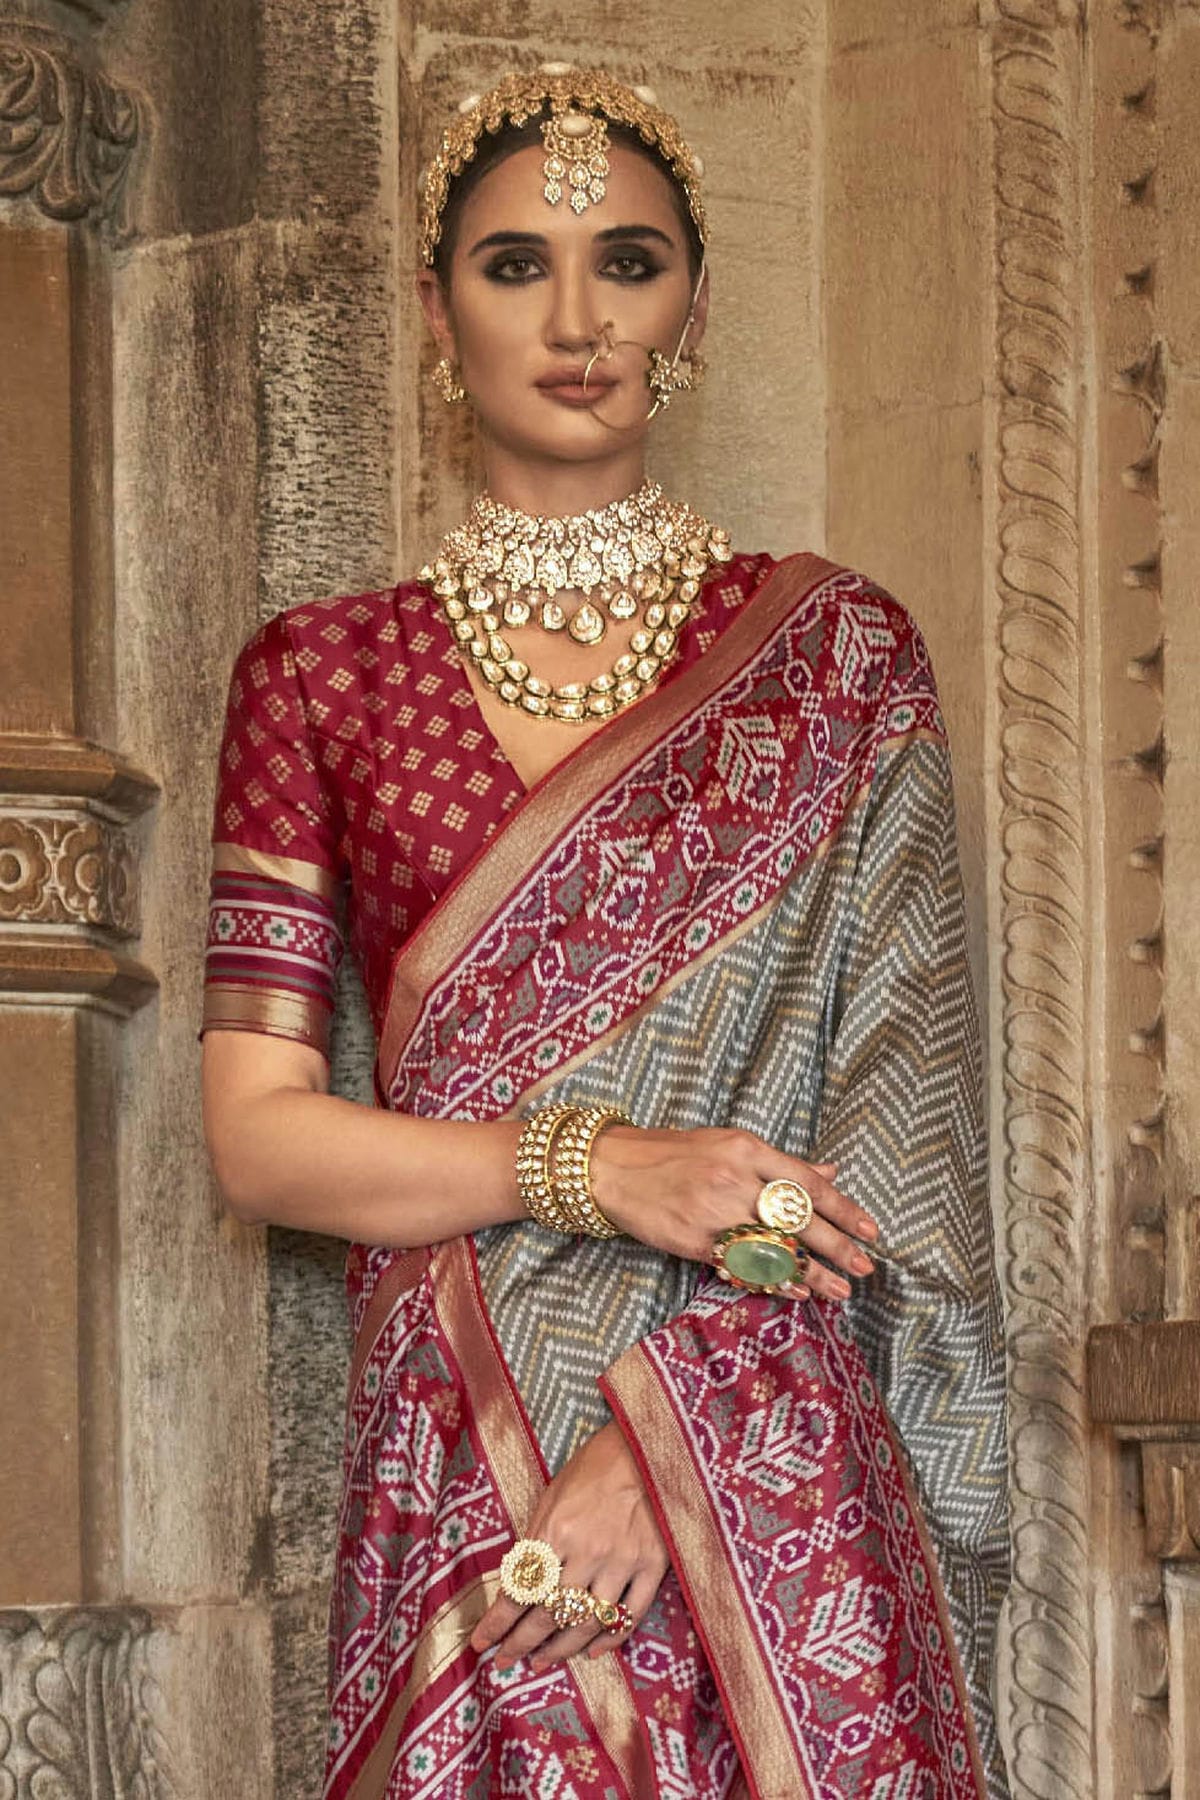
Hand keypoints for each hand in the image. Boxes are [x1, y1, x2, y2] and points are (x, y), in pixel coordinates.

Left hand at [471, 1422, 666, 1673]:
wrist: (646, 1447)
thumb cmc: (594, 1467)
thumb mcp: (553, 1495)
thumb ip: (537, 1540)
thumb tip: (517, 1585)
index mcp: (557, 1530)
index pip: (519, 1590)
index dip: (498, 1623)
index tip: (482, 1643)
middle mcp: (588, 1551)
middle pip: (548, 1615)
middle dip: (520, 1644)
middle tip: (505, 1662)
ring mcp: (622, 1561)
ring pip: (587, 1623)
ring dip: (560, 1650)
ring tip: (541, 1662)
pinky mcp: (653, 1565)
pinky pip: (629, 1616)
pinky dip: (610, 1639)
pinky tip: (592, 1650)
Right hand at [591, 1127, 876, 1303]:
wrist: (613, 1168)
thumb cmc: (674, 1154)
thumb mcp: (729, 1145)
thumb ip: (780, 1163)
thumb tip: (830, 1169)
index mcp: (747, 1148)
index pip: (807, 1181)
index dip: (843, 1208)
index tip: (870, 1230)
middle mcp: (734, 1178)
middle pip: (798, 1217)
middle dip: (837, 1245)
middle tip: (866, 1267)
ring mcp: (714, 1211)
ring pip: (774, 1246)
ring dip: (811, 1272)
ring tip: (840, 1291)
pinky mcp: (694, 1240)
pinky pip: (742, 1265)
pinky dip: (772, 1280)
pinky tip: (795, 1291)